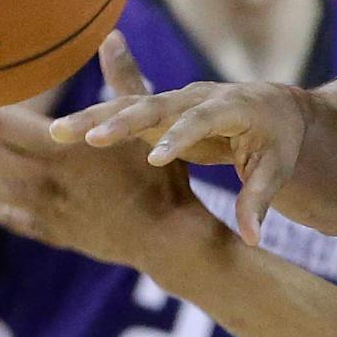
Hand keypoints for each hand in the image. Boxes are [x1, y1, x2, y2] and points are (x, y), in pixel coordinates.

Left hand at [0, 49, 215, 272]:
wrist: (167, 240)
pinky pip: (10, 217)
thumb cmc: (160, 177)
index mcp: (61, 150)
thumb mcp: (145, 123)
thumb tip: (113, 36)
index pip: (0, 123)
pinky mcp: (54, 232)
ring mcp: (44, 209)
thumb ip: (124, 80)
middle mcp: (43, 180)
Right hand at [47, 32, 308, 244]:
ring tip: (57, 134)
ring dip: (93, 120)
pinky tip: (57, 135)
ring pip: (129, 106)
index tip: (158, 158)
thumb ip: (258, 201)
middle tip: (91, 138)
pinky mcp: (158, 112)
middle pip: (155, 106)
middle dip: (122, 122)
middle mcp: (197, 97)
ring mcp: (174, 101)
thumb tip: (252, 240)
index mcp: (231, 106)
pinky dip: (93, 122)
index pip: (201, 121)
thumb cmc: (278, 140)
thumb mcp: (276, 169)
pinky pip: (122, 114)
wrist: (274, 107)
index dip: (180, 138)